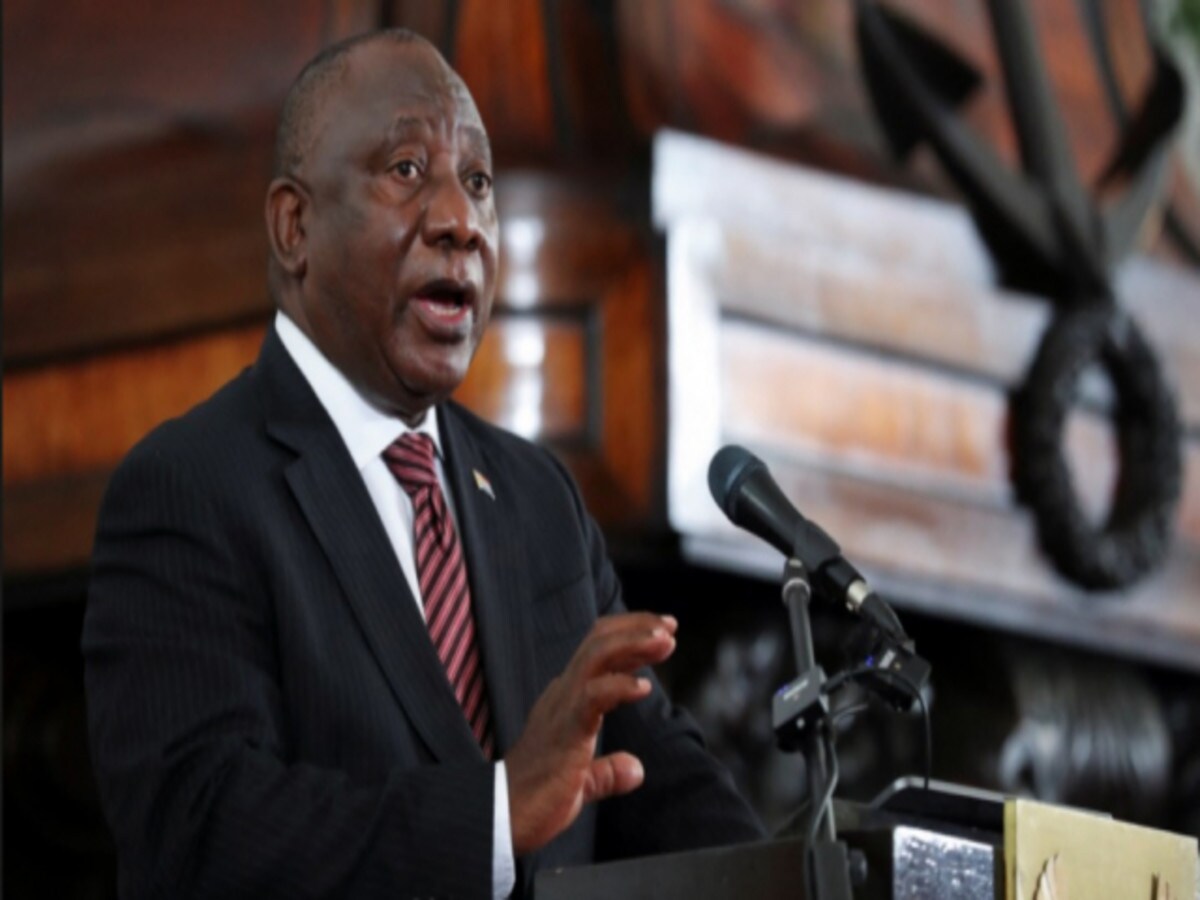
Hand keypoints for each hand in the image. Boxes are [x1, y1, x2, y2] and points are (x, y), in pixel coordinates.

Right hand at [504, 612, 677, 855]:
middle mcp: (563, 694)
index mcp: (566, 700)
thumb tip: (635, 770)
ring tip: (665, 640)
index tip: (663, 633)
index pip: (598, 651)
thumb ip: (607, 771)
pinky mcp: (565, 730)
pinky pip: (593, 697)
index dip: (630, 636)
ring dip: (634, 643)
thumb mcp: (580, 781)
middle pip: (599, 642)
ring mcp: (562, 709)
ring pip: (597, 656)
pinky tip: (644, 687)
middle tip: (671, 625)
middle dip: (638, 627)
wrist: (501, 817)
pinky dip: (620, 686)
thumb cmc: (535, 799)